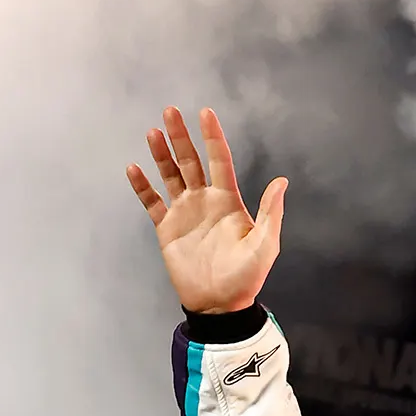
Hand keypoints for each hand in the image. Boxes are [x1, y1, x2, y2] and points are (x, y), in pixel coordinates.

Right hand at [127, 106, 288, 314]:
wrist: (220, 303)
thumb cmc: (247, 276)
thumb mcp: (265, 244)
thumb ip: (270, 212)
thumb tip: (282, 181)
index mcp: (228, 201)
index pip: (220, 161)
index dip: (213, 137)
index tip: (205, 113)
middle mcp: (205, 201)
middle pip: (191, 161)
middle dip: (181, 137)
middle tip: (170, 111)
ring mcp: (184, 213)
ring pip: (170, 176)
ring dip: (161, 155)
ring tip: (152, 132)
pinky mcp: (167, 229)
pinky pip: (152, 203)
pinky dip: (142, 187)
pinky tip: (134, 168)